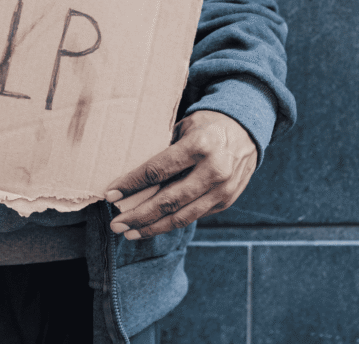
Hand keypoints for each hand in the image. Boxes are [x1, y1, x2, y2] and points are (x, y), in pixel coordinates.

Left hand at [104, 110, 256, 239]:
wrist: (247, 128)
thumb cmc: (206, 125)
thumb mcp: (183, 127)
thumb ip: (162, 149)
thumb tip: (130, 175)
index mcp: (199, 146)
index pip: (157, 170)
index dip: (131, 184)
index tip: (110, 194)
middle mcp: (214, 170)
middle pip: (168, 201)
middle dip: (138, 216)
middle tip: (116, 224)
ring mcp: (223, 190)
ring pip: (182, 217)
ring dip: (153, 227)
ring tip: (130, 232)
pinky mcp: (226, 201)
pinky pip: (194, 217)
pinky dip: (171, 223)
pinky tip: (153, 226)